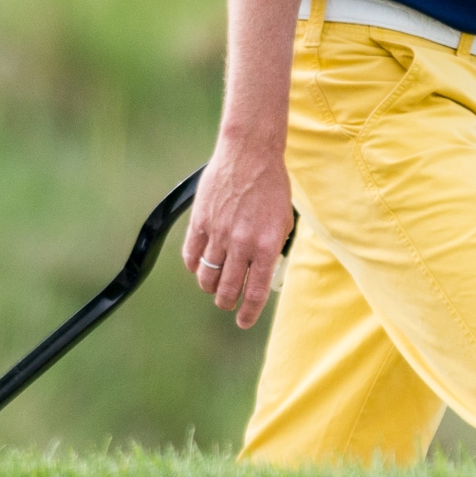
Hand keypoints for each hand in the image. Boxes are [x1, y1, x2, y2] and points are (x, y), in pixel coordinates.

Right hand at [181, 130, 292, 328]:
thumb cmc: (272, 185)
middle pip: (228, 289)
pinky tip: (200, 267)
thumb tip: (266, 271)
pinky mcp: (200, 222)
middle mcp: (241, 244)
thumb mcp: (284, 220)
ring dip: (211, 288)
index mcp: (266, 246)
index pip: (256, 292)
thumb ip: (274, 248)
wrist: (250, 153)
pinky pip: (191, 256)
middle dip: (227, 303)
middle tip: (228, 304)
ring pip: (207, 277)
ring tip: (215, 287)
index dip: (249, 312)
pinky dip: (194, 267)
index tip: (244, 322)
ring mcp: (218, 234)